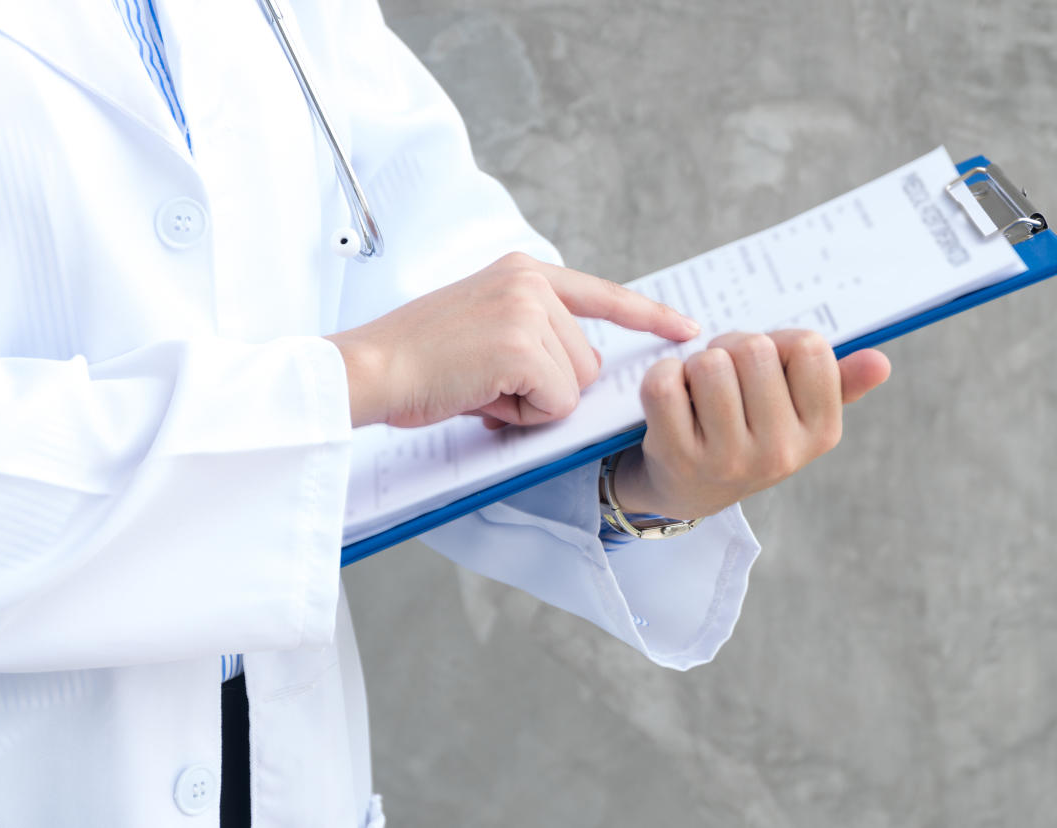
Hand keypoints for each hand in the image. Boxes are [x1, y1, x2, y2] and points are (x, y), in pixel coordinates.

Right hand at [325, 252, 699, 427]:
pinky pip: (556, 402)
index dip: (648, 316)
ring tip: (478, 386)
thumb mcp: (484, 328)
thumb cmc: (417, 362)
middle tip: (486, 383)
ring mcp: (528, 310)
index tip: (686, 329)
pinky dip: (523, 414)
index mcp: (523, 272)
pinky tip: (480, 396)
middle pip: (587, 360)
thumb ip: (533, 335)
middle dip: (546, 388)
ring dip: (531, 403)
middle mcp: (531, 281)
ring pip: (573, 385)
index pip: (602, 294)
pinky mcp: (523, 345)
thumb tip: (578, 378)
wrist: (370, 369)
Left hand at [609, 330, 890, 518]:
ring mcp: (728, 459)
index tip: (767, 364)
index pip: (809, 347)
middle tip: (724, 374)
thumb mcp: (798, 414)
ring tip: (699, 389)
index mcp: (820, 433)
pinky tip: (673, 397)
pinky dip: (662, 375)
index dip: (780, 341)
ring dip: (696, 363)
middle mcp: (779, 452)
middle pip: (754, 349)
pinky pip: (664, 384)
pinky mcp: (677, 457)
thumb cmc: (748, 433)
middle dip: (732, 347)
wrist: (688, 490)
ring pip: (709, 364)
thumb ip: (839, 383)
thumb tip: (880, 361)